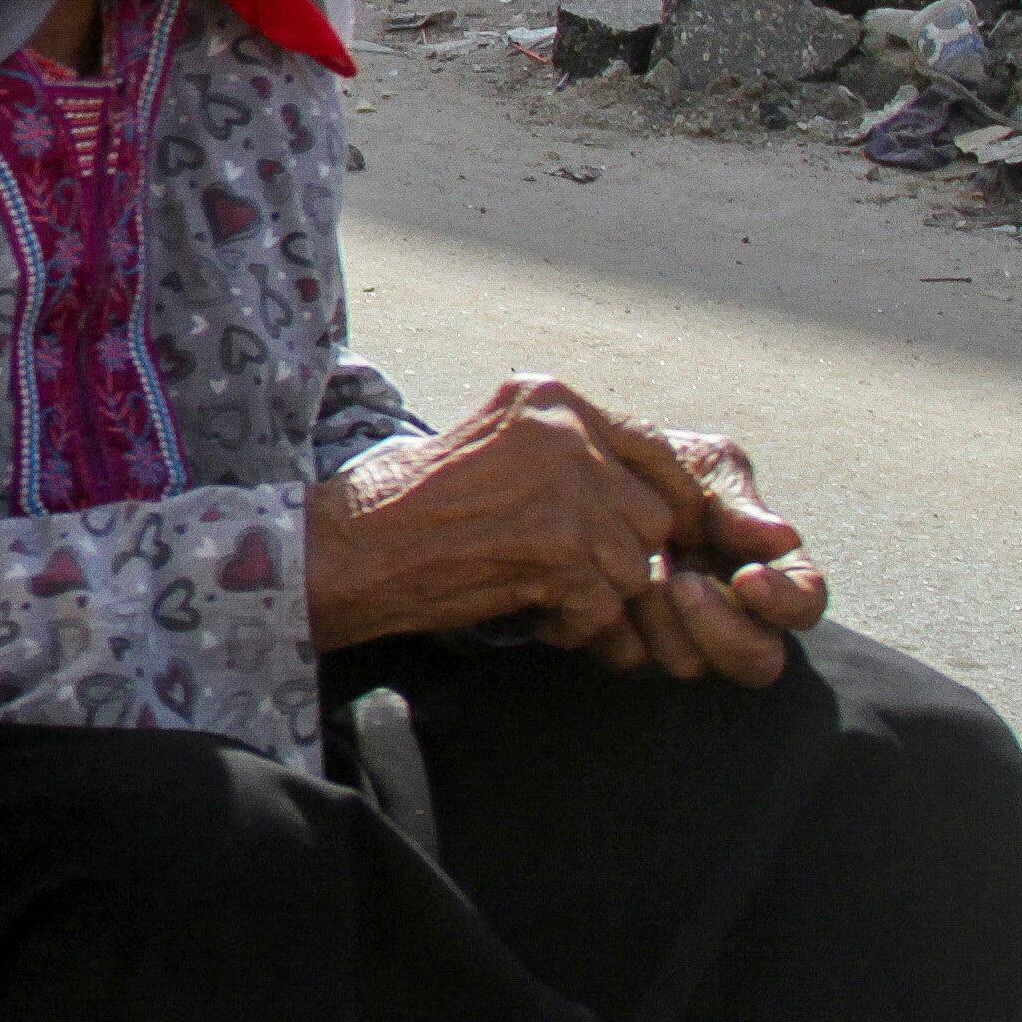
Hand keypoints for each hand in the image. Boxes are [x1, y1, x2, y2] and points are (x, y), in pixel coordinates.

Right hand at [302, 376, 806, 685]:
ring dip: (598, 592)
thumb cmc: (406, 499)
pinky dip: (575, 624)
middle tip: (582, 574)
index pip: (653, 445)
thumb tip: (640, 487)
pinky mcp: (561, 551)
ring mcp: (567, 492)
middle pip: (652, 512)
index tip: (663, 532)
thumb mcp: (491, 440)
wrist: (354, 545)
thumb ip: (562, 447)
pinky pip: (604, 606)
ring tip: (547, 594)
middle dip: (625, 553)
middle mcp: (566, 434)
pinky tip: (536, 613)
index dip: (667, 497)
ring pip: (635, 565)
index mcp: (550, 397)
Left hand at [627, 427, 824, 682]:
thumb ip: (739, 503)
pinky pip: (632, 658)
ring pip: (690, 665)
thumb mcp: (707, 467)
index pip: (805, 605)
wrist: (596, 473)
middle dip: (720, 628)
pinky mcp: (633, 646)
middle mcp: (736, 618)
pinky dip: (617, 623)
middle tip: (681, 583)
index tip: (749, 577)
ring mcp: (685, 639)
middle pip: (757, 661)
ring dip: (662, 621)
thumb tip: (780, 538)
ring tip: (637, 572)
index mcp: (770, 573)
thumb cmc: (668, 469)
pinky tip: (604, 582)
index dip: (786, 601)